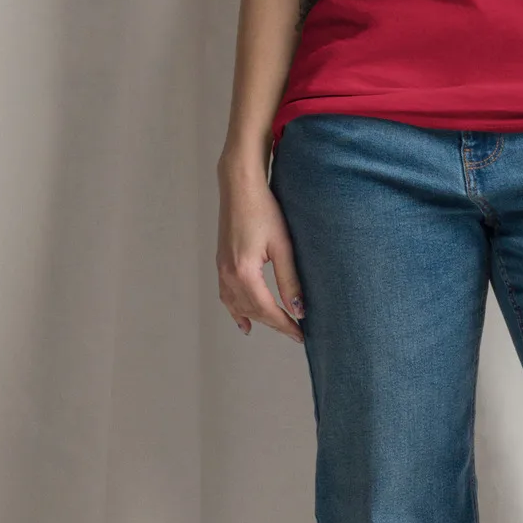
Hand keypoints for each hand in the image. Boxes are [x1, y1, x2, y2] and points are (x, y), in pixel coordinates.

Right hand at [217, 165, 304, 341]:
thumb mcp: (282, 246)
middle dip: (274, 323)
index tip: (300, 335)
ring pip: (238, 306)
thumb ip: (289, 280)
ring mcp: (222, 269)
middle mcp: (228, 275)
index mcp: (244, 272)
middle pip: (253, 311)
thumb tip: (298, 310)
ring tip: (276, 328)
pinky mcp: (221, 263)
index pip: (267, 310)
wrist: (240, 187)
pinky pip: (226, 296)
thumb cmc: (263, 210)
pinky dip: (236, 311)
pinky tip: (244, 321)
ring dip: (257, 319)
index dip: (285, 325)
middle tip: (295, 332)